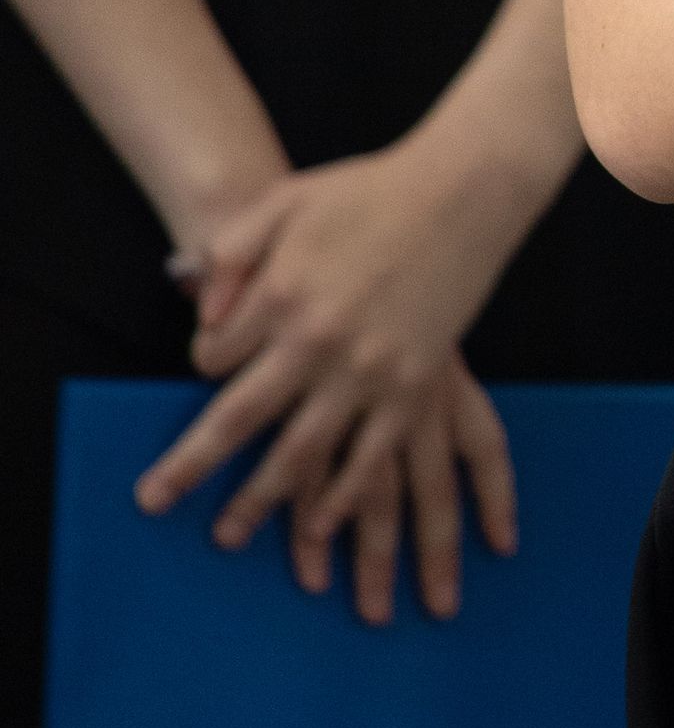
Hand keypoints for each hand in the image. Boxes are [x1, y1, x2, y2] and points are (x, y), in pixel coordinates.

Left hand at [138, 139, 527, 622]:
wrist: (463, 190)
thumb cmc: (369, 191)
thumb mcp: (284, 202)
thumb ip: (231, 253)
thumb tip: (203, 314)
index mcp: (281, 295)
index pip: (214, 355)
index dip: (203, 364)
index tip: (208, 364)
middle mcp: (317, 341)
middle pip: (241, 420)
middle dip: (194, 467)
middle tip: (157, 502)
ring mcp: (369, 369)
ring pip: (302, 453)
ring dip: (262, 500)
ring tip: (229, 537)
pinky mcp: (415, 386)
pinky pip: (371, 455)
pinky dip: (341, 494)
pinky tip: (320, 524)